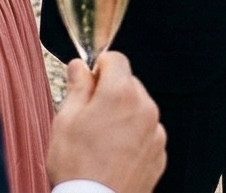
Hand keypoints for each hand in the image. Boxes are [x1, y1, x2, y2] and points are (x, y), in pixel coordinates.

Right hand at [47, 54, 165, 192]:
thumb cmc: (76, 167)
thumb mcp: (65, 121)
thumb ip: (77, 88)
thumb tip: (79, 67)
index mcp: (120, 94)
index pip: (116, 59)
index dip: (99, 68)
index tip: (88, 82)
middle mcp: (145, 108)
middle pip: (129, 84)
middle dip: (110, 93)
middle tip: (89, 117)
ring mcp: (155, 133)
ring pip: (139, 109)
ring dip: (124, 115)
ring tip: (101, 141)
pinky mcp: (159, 153)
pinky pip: (146, 133)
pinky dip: (133, 137)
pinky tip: (114, 154)